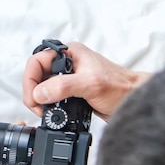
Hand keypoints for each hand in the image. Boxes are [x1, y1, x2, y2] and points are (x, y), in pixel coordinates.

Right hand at [22, 41, 150, 120]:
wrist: (134, 102)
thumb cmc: (120, 87)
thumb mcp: (89, 84)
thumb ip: (62, 87)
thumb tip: (39, 93)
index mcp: (69, 53)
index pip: (37, 62)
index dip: (30, 80)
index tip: (33, 97)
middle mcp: (66, 63)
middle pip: (36, 75)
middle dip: (33, 92)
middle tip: (37, 107)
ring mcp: (68, 77)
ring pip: (42, 87)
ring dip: (39, 100)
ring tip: (44, 111)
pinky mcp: (70, 90)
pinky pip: (50, 96)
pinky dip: (47, 105)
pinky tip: (52, 112)